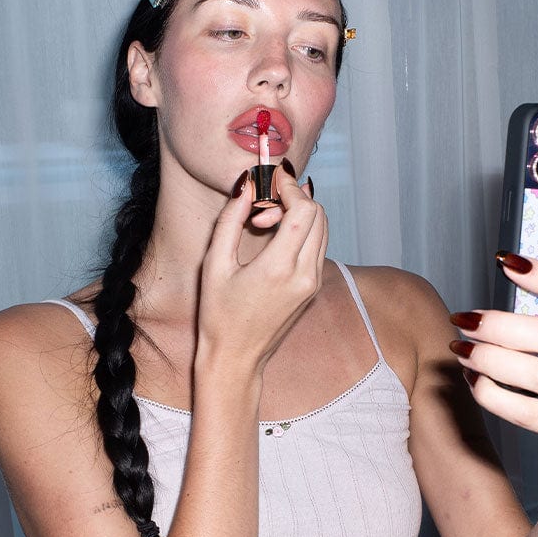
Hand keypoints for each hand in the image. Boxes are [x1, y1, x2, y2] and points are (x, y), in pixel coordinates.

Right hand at [197, 166, 326, 371]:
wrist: (236, 359)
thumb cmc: (218, 315)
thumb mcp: (214, 265)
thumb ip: (231, 220)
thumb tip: (246, 186)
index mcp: (279, 268)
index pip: (304, 210)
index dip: (291, 187)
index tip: (273, 178)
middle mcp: (304, 275)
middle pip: (319, 215)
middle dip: (295, 198)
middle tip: (265, 204)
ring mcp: (313, 283)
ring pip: (323, 229)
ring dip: (301, 214)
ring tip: (267, 222)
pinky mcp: (314, 289)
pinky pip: (319, 246)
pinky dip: (305, 231)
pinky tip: (277, 238)